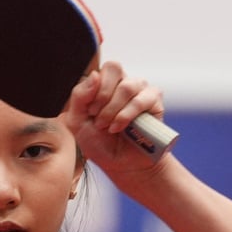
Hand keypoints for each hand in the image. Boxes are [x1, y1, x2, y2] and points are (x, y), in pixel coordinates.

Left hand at [62, 61, 166, 176]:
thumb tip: (95, 74)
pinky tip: (119, 128)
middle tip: (99, 119)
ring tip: (109, 127)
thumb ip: (79, 96)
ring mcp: (141, 90)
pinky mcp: (154, 102)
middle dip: (102, 97)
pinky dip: (126, 115)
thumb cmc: (98, 143)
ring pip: (127, 86)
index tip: (90, 112)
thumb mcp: (77, 121)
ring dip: (113, 110)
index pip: (102, 69)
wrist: (119, 164)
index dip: (94, 89)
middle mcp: (124, 82)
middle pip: (114, 68)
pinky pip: (141, 100)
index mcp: (105, 83)